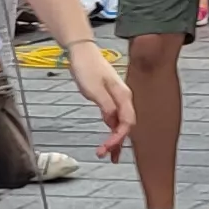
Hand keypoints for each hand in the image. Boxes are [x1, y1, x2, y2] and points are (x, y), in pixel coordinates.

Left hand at [66, 34, 136, 158]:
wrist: (82, 52)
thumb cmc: (87, 68)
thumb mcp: (94, 89)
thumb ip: (106, 106)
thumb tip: (112, 121)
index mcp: (123, 96)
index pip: (127, 123)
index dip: (118, 138)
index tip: (106, 148)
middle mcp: (124, 99)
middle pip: (126, 126)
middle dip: (117, 143)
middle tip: (106, 156)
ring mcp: (117, 99)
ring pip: (120, 123)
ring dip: (115, 139)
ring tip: (109, 155)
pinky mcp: (109, 99)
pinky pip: (114, 119)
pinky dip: (111, 131)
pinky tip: (108, 140)